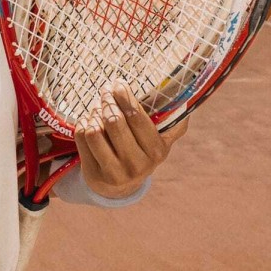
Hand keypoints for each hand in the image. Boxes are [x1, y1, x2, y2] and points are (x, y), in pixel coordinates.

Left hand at [74, 83, 188, 199]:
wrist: (121, 186)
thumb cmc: (140, 150)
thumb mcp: (159, 140)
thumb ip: (173, 122)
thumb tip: (188, 97)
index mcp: (157, 150)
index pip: (136, 117)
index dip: (124, 96)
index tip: (118, 83)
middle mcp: (137, 164)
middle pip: (113, 121)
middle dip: (107, 100)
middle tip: (105, 91)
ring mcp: (115, 172)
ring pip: (94, 130)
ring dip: (93, 113)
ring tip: (97, 108)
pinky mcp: (94, 174)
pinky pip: (82, 138)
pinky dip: (83, 123)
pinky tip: (89, 122)